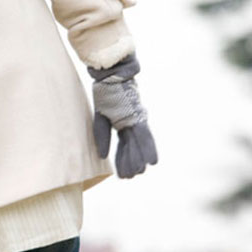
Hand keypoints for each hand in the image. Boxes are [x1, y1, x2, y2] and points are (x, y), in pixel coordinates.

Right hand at [86, 52, 157, 177]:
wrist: (111, 73)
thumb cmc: (105, 91)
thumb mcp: (100, 116)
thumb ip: (102, 135)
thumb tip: (103, 156)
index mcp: (121, 123)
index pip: (123, 146)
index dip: (122, 160)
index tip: (123, 175)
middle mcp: (131, 123)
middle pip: (132, 147)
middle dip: (131, 163)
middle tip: (131, 177)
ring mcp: (136, 120)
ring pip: (139, 145)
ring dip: (139, 159)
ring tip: (140, 173)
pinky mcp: (138, 117)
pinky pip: (144, 136)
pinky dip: (148, 149)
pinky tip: (152, 161)